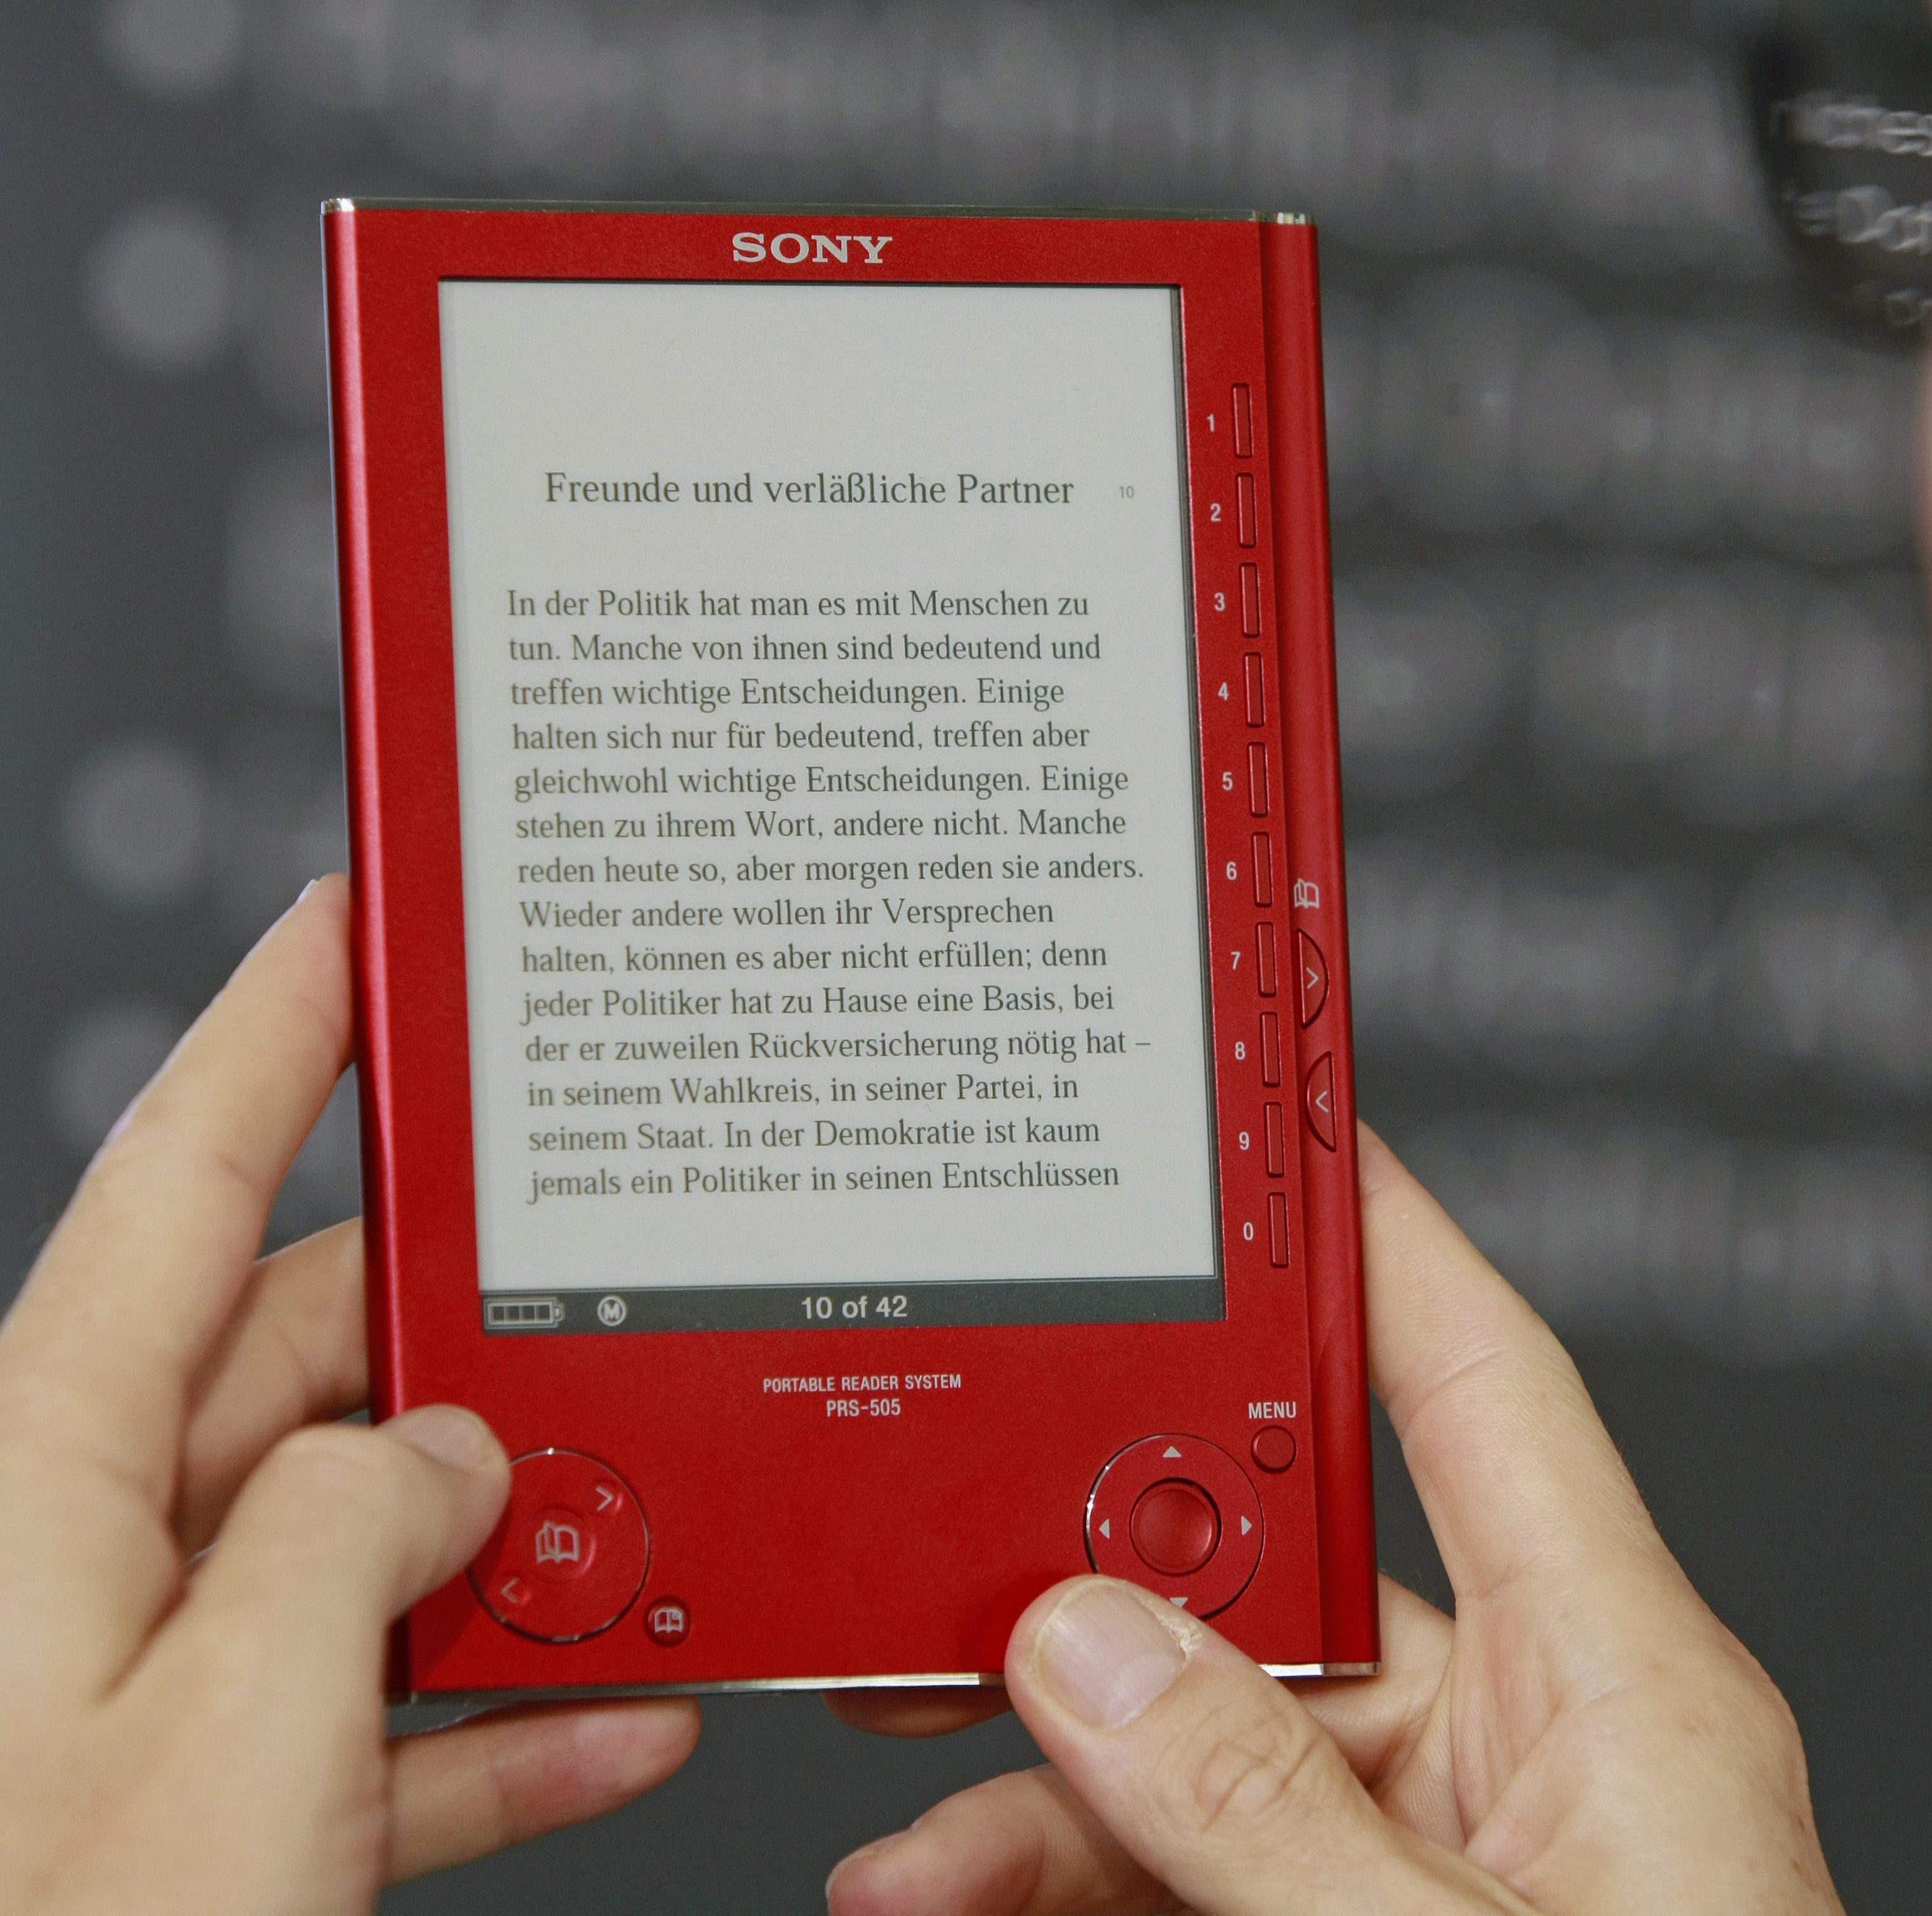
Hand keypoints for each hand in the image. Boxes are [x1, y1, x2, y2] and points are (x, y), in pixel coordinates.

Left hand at [0, 877, 696, 1914]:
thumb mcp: (228, 1730)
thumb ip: (354, 1535)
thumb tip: (447, 1455)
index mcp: (42, 1479)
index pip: (181, 1184)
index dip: (273, 1035)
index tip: (354, 928)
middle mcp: (83, 1556)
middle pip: (299, 1364)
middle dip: (465, 1333)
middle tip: (612, 1295)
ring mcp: (141, 1685)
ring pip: (351, 1542)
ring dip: (506, 1540)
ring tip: (647, 1525)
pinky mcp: (201, 1807)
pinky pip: (366, 1714)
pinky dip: (494, 1712)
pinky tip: (615, 1714)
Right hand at [826, 1129, 1842, 1914]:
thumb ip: (1264, 1821)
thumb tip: (1085, 1656)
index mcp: (1614, 1682)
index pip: (1482, 1386)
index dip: (1379, 1240)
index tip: (1274, 1140)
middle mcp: (1529, 1739)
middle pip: (1278, 1588)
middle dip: (1095, 1596)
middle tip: (939, 1579)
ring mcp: (1448, 1847)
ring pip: (1202, 1747)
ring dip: (1043, 1789)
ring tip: (901, 1851)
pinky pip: (1197, 1861)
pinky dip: (1072, 1882)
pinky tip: (956, 1904)